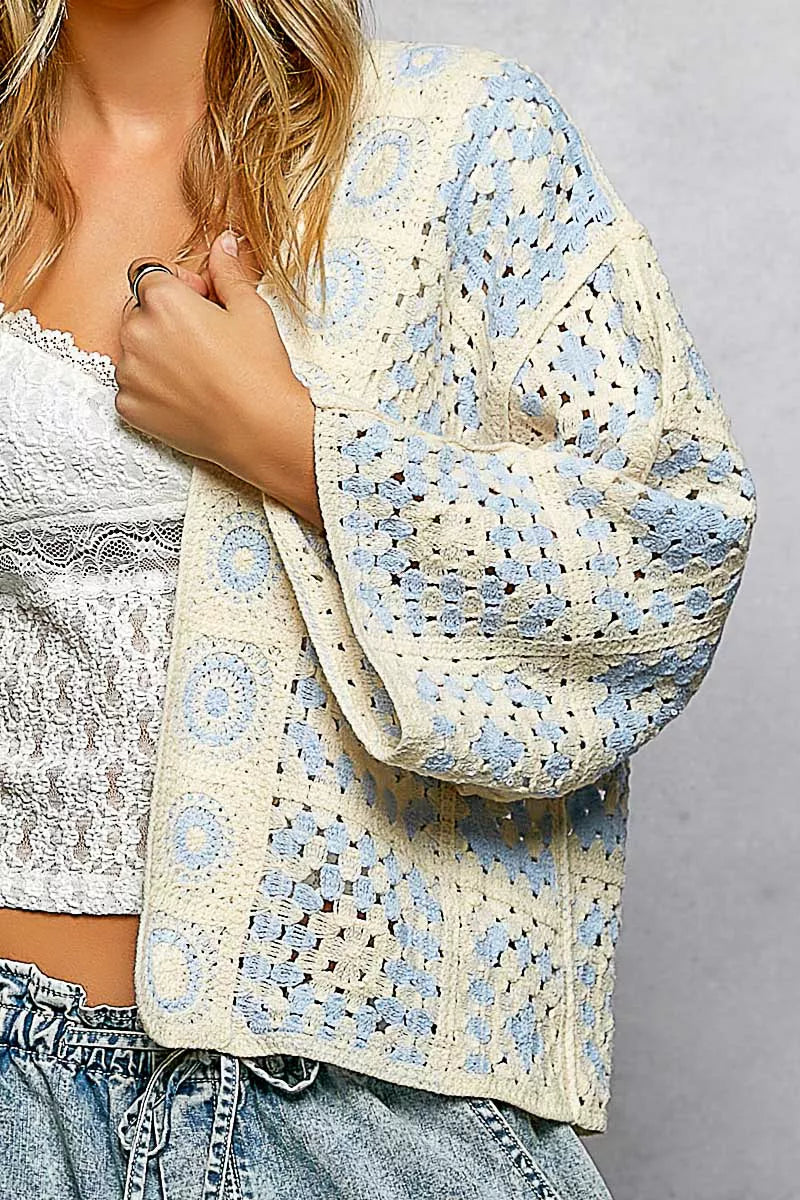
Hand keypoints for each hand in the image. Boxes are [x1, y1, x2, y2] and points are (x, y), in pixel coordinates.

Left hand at [116, 230, 321, 527]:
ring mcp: (129, 373)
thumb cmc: (260, 369)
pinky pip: (132, 387)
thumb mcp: (251, 310)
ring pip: (133, 350)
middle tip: (203, 341)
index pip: (148, 275)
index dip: (176, 286)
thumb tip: (223, 242)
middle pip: (138, 311)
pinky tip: (186, 397)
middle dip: (163, 320)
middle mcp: (136, 332)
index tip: (200, 303)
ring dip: (156, 354)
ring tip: (197, 373)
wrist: (261, 430)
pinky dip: (152, 390)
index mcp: (162, 300)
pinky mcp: (128, 407)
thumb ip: (227, 272)